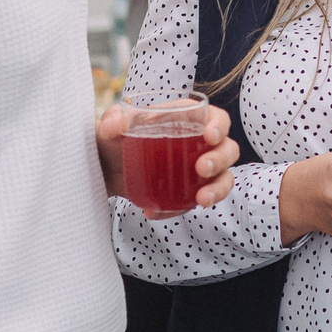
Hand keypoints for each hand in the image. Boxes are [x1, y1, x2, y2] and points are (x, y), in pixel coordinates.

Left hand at [96, 101, 241, 216]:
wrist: (105, 166)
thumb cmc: (114, 138)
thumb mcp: (111, 126)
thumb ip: (112, 121)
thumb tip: (115, 127)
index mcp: (189, 119)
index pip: (217, 119)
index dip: (219, 126)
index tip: (209, 136)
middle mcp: (200, 144)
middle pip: (227, 150)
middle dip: (220, 160)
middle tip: (201, 169)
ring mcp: (197, 171)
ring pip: (222, 179)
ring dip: (217, 190)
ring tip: (200, 200)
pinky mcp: (187, 192)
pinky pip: (193, 202)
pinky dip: (178, 210)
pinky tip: (155, 212)